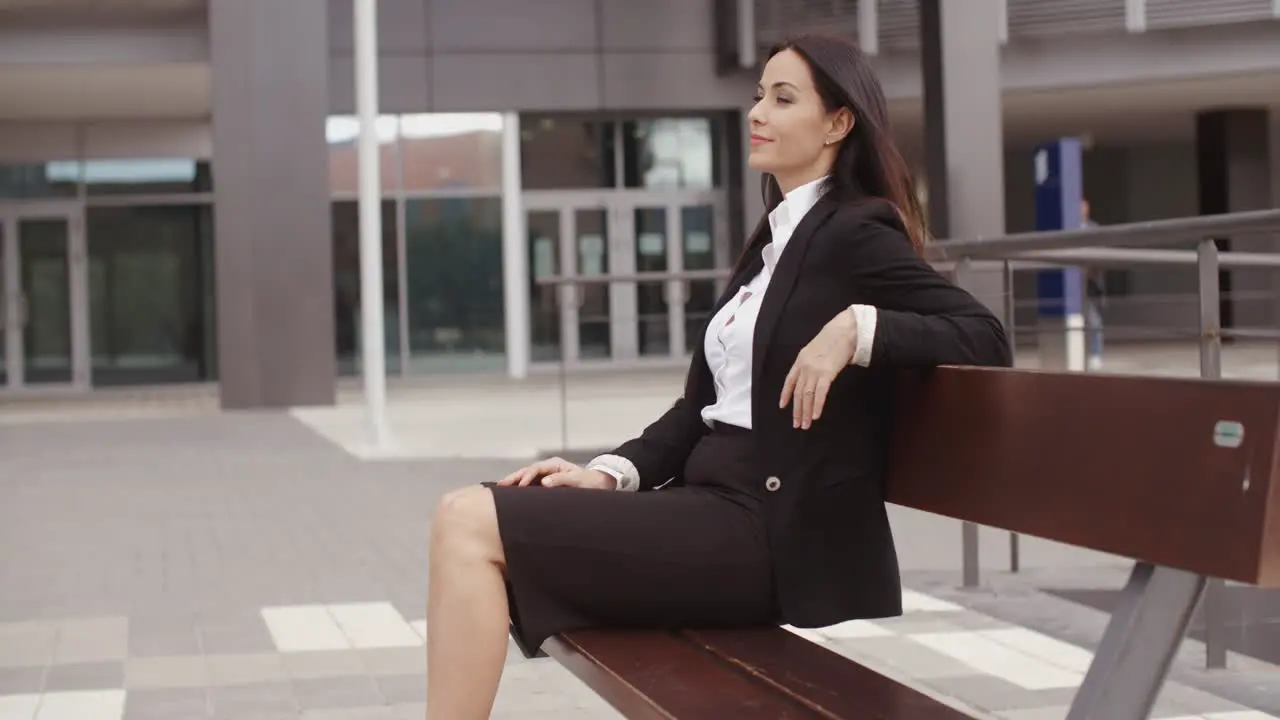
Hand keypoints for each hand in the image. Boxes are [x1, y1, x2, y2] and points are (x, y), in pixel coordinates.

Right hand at [497, 457, 616, 489]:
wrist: (599, 485)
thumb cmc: (589, 482)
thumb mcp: (577, 480)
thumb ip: (562, 480)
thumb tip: (544, 483)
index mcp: (555, 464)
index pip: (536, 469)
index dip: (527, 476)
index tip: (520, 485)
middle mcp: (548, 468)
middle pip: (527, 471)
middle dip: (514, 477)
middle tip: (500, 485)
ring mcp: (546, 475)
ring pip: (527, 477)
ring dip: (515, 481)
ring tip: (500, 488)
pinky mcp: (546, 484)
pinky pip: (531, 484)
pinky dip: (520, 487)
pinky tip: (511, 492)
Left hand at [780, 308, 857, 429]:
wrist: (845, 331)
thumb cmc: (834, 339)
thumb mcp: (816, 349)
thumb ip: (811, 362)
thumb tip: (812, 376)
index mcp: (800, 360)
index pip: (789, 381)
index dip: (785, 394)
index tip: (782, 406)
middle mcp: (804, 366)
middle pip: (798, 392)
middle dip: (797, 410)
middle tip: (796, 424)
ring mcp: (814, 370)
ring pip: (807, 396)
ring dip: (806, 412)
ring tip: (805, 424)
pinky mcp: (826, 373)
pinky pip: (819, 394)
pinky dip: (817, 406)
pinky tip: (815, 416)